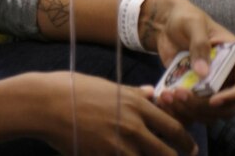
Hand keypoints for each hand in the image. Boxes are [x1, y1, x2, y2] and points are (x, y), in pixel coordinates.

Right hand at [37, 72, 197, 154]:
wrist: (45, 104)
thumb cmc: (73, 89)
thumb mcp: (106, 85)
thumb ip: (132, 93)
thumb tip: (152, 94)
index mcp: (135, 103)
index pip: (173, 128)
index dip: (185, 141)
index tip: (189, 148)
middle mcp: (133, 125)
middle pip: (167, 153)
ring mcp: (119, 145)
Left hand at [140, 0, 234, 120]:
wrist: (166, 23)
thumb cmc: (185, 17)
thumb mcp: (193, 24)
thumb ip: (199, 44)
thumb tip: (204, 72)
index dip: (233, 95)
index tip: (213, 99)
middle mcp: (227, 75)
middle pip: (227, 105)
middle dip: (205, 106)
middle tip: (182, 96)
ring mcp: (211, 85)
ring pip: (210, 112)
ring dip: (191, 110)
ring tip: (171, 96)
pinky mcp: (195, 90)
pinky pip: (193, 109)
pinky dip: (180, 109)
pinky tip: (166, 99)